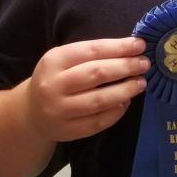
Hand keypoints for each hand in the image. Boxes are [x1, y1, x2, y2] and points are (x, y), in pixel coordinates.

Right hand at [26, 37, 149, 142]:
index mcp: (54, 60)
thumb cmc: (56, 78)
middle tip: (144, 64)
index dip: (119, 47)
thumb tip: (130, 49)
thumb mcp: (64, 59)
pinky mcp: (67, 131)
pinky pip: (98, 121)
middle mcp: (54, 85)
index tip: (140, 45)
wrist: (32, 111)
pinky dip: (116, 111)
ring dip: (125, 90)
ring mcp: (60, 110)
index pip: (92, 51)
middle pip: (97, 74)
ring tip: (140, 83)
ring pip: (100, 100)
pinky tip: (126, 102)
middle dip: (125, 67)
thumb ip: (92, 54)